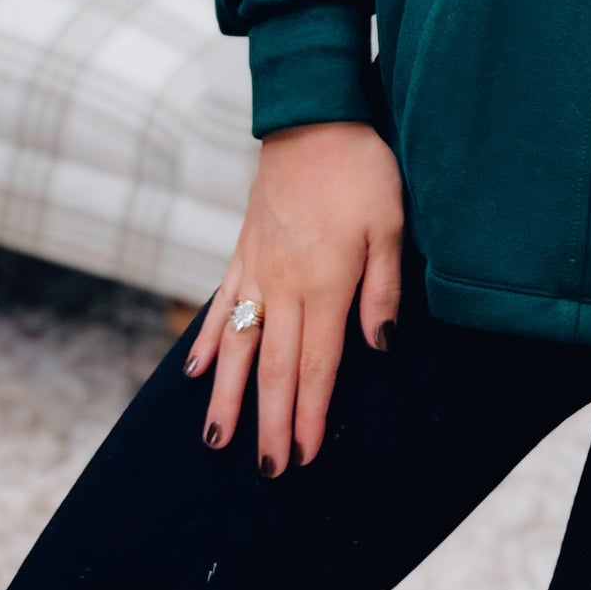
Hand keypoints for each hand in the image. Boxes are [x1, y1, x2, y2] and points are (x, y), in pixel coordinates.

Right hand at [185, 120, 404, 475]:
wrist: (313, 118)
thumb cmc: (362, 170)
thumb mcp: (392, 225)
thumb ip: (384, 290)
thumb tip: (381, 348)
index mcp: (325, 284)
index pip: (315, 366)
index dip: (308, 415)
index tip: (301, 456)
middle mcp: (284, 285)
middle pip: (274, 368)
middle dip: (270, 423)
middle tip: (267, 472)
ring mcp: (256, 269)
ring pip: (238, 346)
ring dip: (229, 398)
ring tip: (217, 443)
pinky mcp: (242, 251)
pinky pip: (220, 304)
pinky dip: (209, 341)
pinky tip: (198, 374)